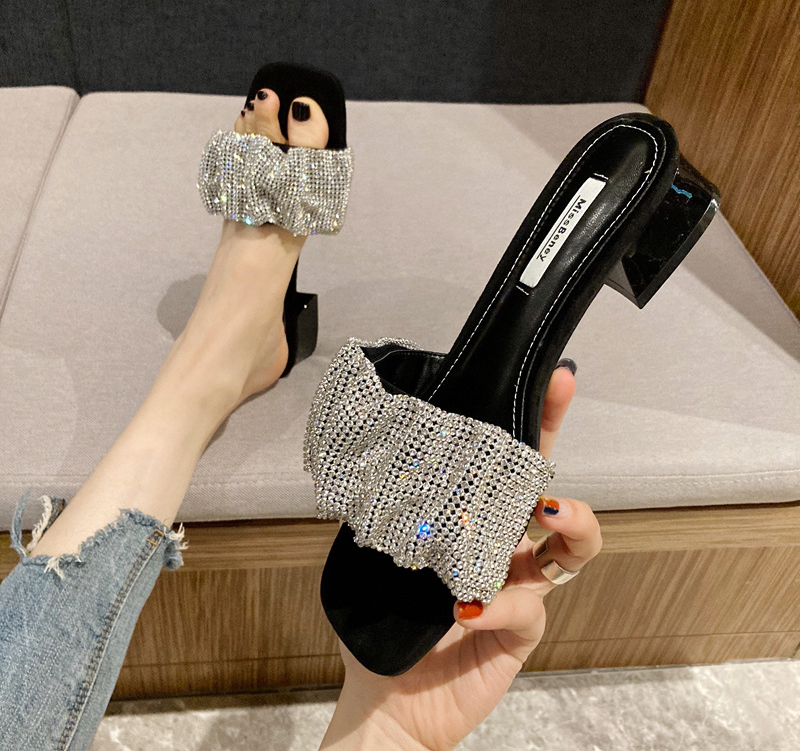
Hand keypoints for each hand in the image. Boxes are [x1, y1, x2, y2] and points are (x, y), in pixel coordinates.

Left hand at [320, 364, 602, 750]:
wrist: (389, 695)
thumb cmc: (383, 619)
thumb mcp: (380, 552)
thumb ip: (391, 510)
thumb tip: (380, 450)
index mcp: (475, 520)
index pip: (508, 461)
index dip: (535, 420)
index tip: (553, 379)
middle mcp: (505, 545)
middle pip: (549, 484)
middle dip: (557, 439)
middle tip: (555, 405)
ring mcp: (521, 586)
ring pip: (574, 547)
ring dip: (569, 523)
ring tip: (543, 512)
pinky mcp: (524, 629)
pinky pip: (529, 608)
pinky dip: (502, 604)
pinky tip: (466, 606)